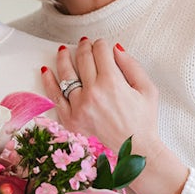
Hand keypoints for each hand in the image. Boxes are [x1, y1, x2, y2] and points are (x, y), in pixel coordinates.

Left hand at [43, 38, 188, 193]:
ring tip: (63, 51)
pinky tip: (46, 71)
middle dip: (84, 47)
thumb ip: (132, 66)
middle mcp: (93, 93)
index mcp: (113, 83)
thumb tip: (116, 49)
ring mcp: (79, 106)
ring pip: (66, 74)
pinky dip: (49, 82)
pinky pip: (55, 96)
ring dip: (64, 58)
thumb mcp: (147, 89)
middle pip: (83, 59)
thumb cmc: (143, 121)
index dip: (101, 44)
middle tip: (85, 43)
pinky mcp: (70, 119)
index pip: (101, 53)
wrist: (135, 150)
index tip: (101, 44)